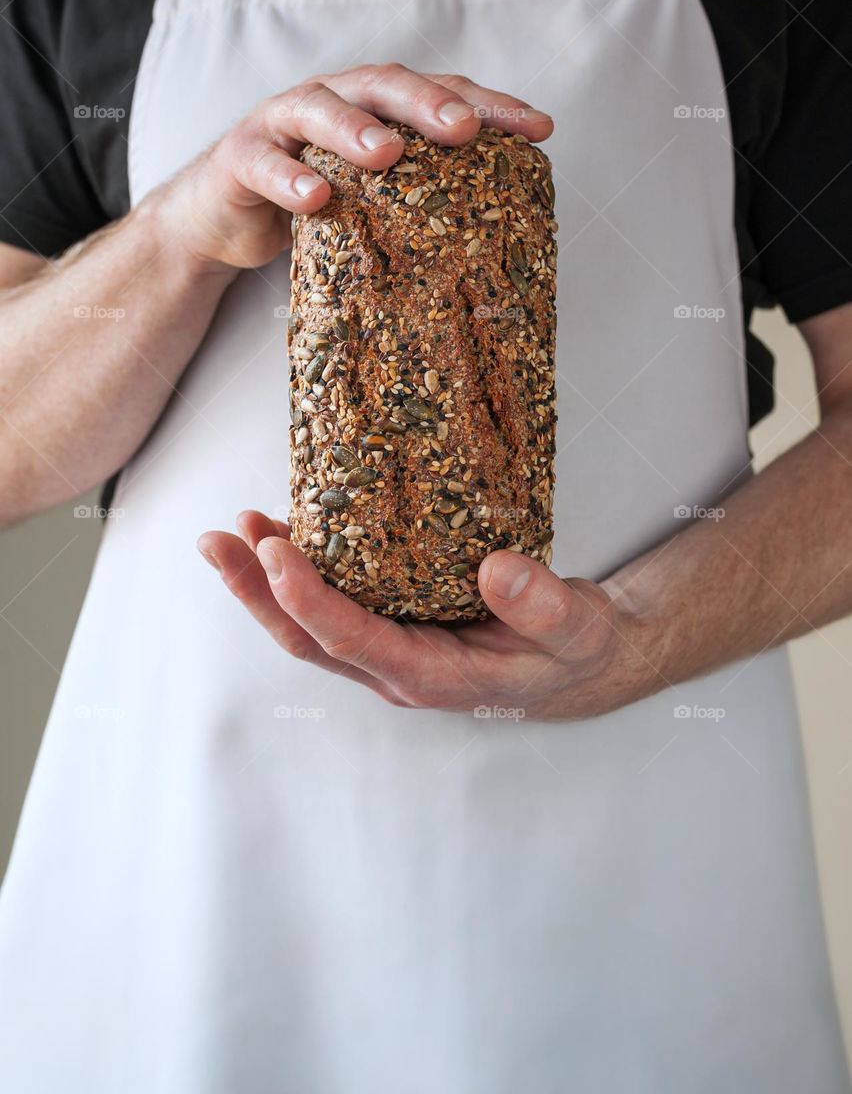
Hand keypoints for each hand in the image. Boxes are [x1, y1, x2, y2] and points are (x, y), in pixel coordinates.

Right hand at [144, 65, 552, 275]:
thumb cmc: (312, 203)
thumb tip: (503, 236)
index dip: (489, 107)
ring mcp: (282, 122)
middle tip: (465, 129)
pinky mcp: (240, 156)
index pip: (439, 94)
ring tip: (388, 154)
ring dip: (356, 128)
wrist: (222, 220)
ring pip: (319, 107)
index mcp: (375, 107)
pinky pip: (264, 161)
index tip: (540, 130)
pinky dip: (290, 176)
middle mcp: (334, 98)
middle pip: (384, 83)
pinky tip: (316, 197)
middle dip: (428, 102)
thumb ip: (420, 196)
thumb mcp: (373, 200)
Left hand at [198, 512, 658, 719]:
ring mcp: (388, 649)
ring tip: (234, 528)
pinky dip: (300, 571)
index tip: (276, 552)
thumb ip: (544, 605)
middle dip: (257, 590)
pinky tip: (284, 532)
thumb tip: (495, 570)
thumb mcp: (577, 628)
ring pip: (309, 624)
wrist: (579, 660)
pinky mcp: (392, 625)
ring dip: (265, 580)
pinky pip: (333, 603)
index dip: (307, 599)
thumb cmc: (574, 647)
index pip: (353, 640)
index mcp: (432, 675)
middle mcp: (395, 668)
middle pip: (307, 637)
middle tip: (219, 539)